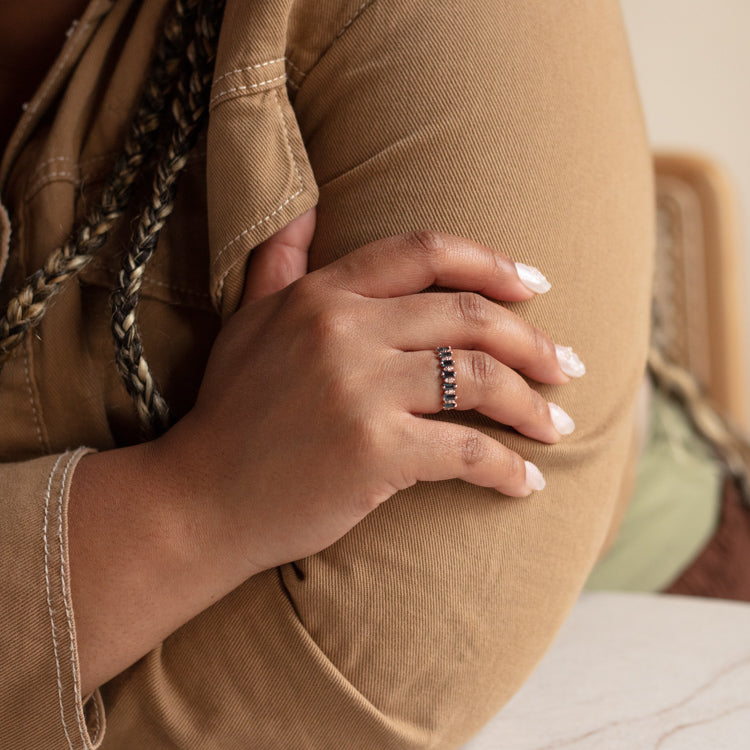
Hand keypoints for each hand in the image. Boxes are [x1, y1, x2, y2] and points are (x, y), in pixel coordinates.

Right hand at [160, 229, 579, 576]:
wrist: (200, 500)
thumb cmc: (231, 413)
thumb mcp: (248, 322)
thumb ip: (280, 261)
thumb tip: (306, 203)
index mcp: (322, 296)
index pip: (425, 252)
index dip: (491, 263)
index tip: (536, 285)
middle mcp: (344, 331)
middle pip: (469, 315)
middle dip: (532, 341)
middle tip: (568, 365)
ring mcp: (360, 390)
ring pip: (479, 379)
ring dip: (532, 403)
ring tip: (558, 424)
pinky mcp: (375, 452)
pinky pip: (467, 451)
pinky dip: (507, 467)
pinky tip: (526, 482)